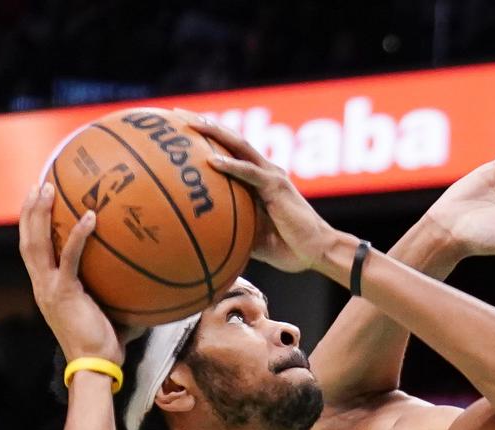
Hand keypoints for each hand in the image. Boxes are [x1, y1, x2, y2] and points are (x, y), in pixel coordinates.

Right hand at [17, 184, 123, 364]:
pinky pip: (70, 257)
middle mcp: (41, 285)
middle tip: (38, 184)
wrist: (94, 367)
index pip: (32, 252)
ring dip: (40, 214)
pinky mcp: (64, 293)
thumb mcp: (106, 312)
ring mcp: (49, 288)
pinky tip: (91, 216)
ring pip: (35, 243)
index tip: (37, 203)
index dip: (31, 227)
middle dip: (29, 211)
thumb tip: (142, 278)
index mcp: (46, 289)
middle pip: (26, 240)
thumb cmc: (104, 345)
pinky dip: (78, 235)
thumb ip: (114, 292)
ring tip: (48, 188)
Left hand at [183, 113, 339, 272]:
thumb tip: (203, 234)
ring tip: (190, 124)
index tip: (177, 129)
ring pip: (240, 146)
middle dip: (203, 124)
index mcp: (259, 179)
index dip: (205, 137)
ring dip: (215, 133)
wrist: (319, 252)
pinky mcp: (277, 188)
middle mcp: (265, 171)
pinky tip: (211, 161)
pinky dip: (231, 166)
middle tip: (174, 114)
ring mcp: (272, 176)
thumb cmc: (290, 248)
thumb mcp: (253, 237)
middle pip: (230, 139)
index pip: (229, 150)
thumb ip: (232, 228)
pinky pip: (250, 173)